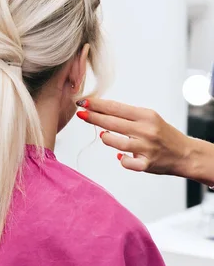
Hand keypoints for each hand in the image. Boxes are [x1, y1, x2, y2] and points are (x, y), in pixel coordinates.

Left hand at [75, 98, 193, 176]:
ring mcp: (147, 148)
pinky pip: (127, 163)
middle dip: (94, 117)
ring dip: (106, 138)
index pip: (116, 108)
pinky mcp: (148, 164)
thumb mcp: (148, 118)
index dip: (98, 105)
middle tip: (80, 114)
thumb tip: (100, 110)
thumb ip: (127, 116)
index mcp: (146, 116)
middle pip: (113, 123)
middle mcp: (147, 130)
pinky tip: (120, 156)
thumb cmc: (162, 134)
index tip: (83, 101)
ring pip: (118, 143)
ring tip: (103, 135)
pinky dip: (122, 160)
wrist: (185, 154)